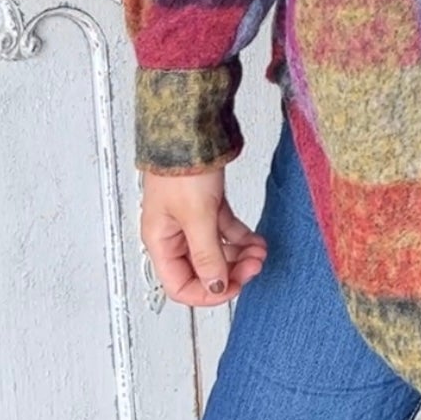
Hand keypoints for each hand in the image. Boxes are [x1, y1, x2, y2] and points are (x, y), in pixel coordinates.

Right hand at [140, 165, 267, 307]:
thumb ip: (207, 255)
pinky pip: (224, 230)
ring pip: (216, 250)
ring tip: (260, 251)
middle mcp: (173, 234)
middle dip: (230, 272)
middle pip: (202, 270)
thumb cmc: (182, 167)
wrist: (190, 127)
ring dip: (239, 255)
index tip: (235, 285)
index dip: (209, 292)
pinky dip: (241, 237)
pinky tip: (257, 240)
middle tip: (255, 265)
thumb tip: (216, 286)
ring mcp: (190, 219)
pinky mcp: (206, 204)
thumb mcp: (197, 216)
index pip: (181, 286)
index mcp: (161, 242)